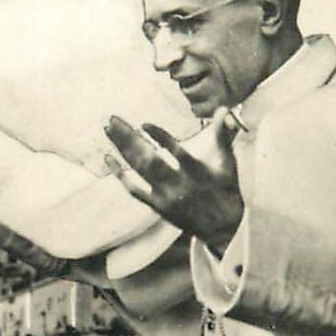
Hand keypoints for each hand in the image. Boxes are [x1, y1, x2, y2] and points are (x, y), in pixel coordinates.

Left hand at [104, 116, 243, 252]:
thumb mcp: (227, 161)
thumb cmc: (224, 188)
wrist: (220, 227)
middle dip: (129, 139)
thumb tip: (225, 108)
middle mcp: (178, 186)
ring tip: (108, 129)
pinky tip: (109, 158)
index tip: (144, 124)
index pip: (177, 154)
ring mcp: (164, 197)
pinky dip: (120, 174)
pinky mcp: (156, 206)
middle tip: (113, 119)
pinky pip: (134, 190)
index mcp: (197, 173)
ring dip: (122, 148)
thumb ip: (223, 134)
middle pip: (149, 160)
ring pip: (139, 171)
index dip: (161, 139)